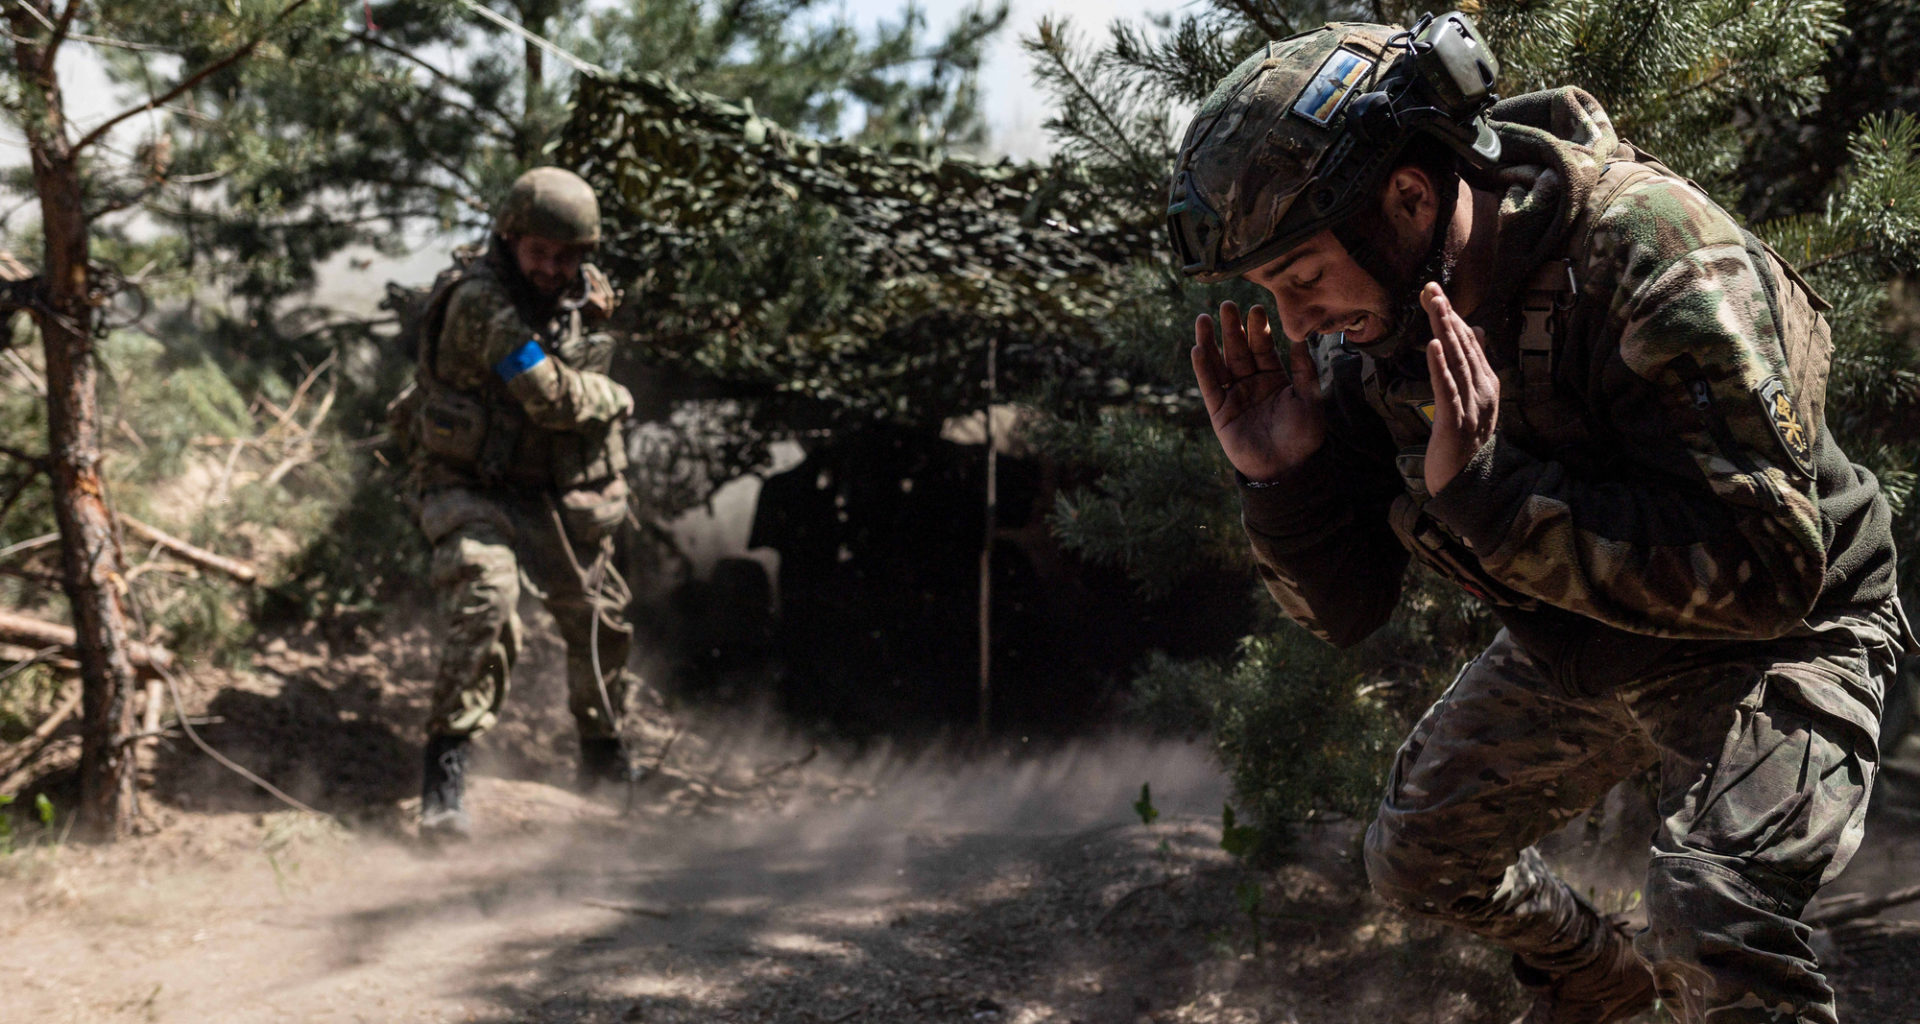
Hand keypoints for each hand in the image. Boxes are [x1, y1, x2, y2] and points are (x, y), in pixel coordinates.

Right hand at [1191, 301, 1325, 481]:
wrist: (1286, 469)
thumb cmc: (1303, 436)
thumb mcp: (1309, 398)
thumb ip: (1303, 369)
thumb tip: (1300, 338)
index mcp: (1275, 379)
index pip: (1264, 348)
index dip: (1259, 329)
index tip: (1255, 309)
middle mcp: (1253, 384)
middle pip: (1240, 350)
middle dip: (1233, 328)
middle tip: (1227, 305)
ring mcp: (1234, 397)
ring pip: (1220, 363)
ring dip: (1211, 341)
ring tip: (1203, 318)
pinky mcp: (1219, 412)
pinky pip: (1209, 386)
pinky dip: (1202, 367)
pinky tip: (1197, 348)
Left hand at [1421, 282, 1497, 493]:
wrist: (1468, 482)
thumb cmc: (1466, 439)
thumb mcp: (1473, 397)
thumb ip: (1475, 365)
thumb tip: (1477, 330)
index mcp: (1487, 382)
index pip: (1468, 342)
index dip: (1452, 315)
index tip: (1436, 292)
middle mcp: (1483, 390)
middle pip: (1463, 346)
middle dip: (1447, 316)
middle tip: (1431, 289)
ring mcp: (1471, 405)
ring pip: (1456, 362)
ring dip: (1444, 332)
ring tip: (1435, 307)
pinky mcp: (1455, 421)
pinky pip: (1446, 389)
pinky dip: (1439, 366)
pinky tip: (1431, 346)